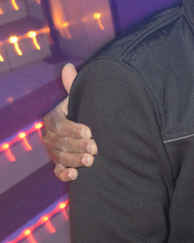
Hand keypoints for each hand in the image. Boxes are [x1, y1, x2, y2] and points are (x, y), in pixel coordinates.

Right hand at [42, 63, 96, 180]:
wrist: (90, 130)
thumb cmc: (84, 111)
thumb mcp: (79, 99)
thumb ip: (73, 85)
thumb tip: (68, 67)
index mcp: (52, 119)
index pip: (59, 125)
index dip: (73, 129)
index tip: (89, 131)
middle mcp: (50, 137)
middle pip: (61, 143)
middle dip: (78, 146)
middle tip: (95, 148)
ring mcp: (54, 152)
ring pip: (61, 158)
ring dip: (75, 160)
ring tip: (91, 161)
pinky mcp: (60, 164)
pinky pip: (58, 172)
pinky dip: (65, 174)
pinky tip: (76, 175)